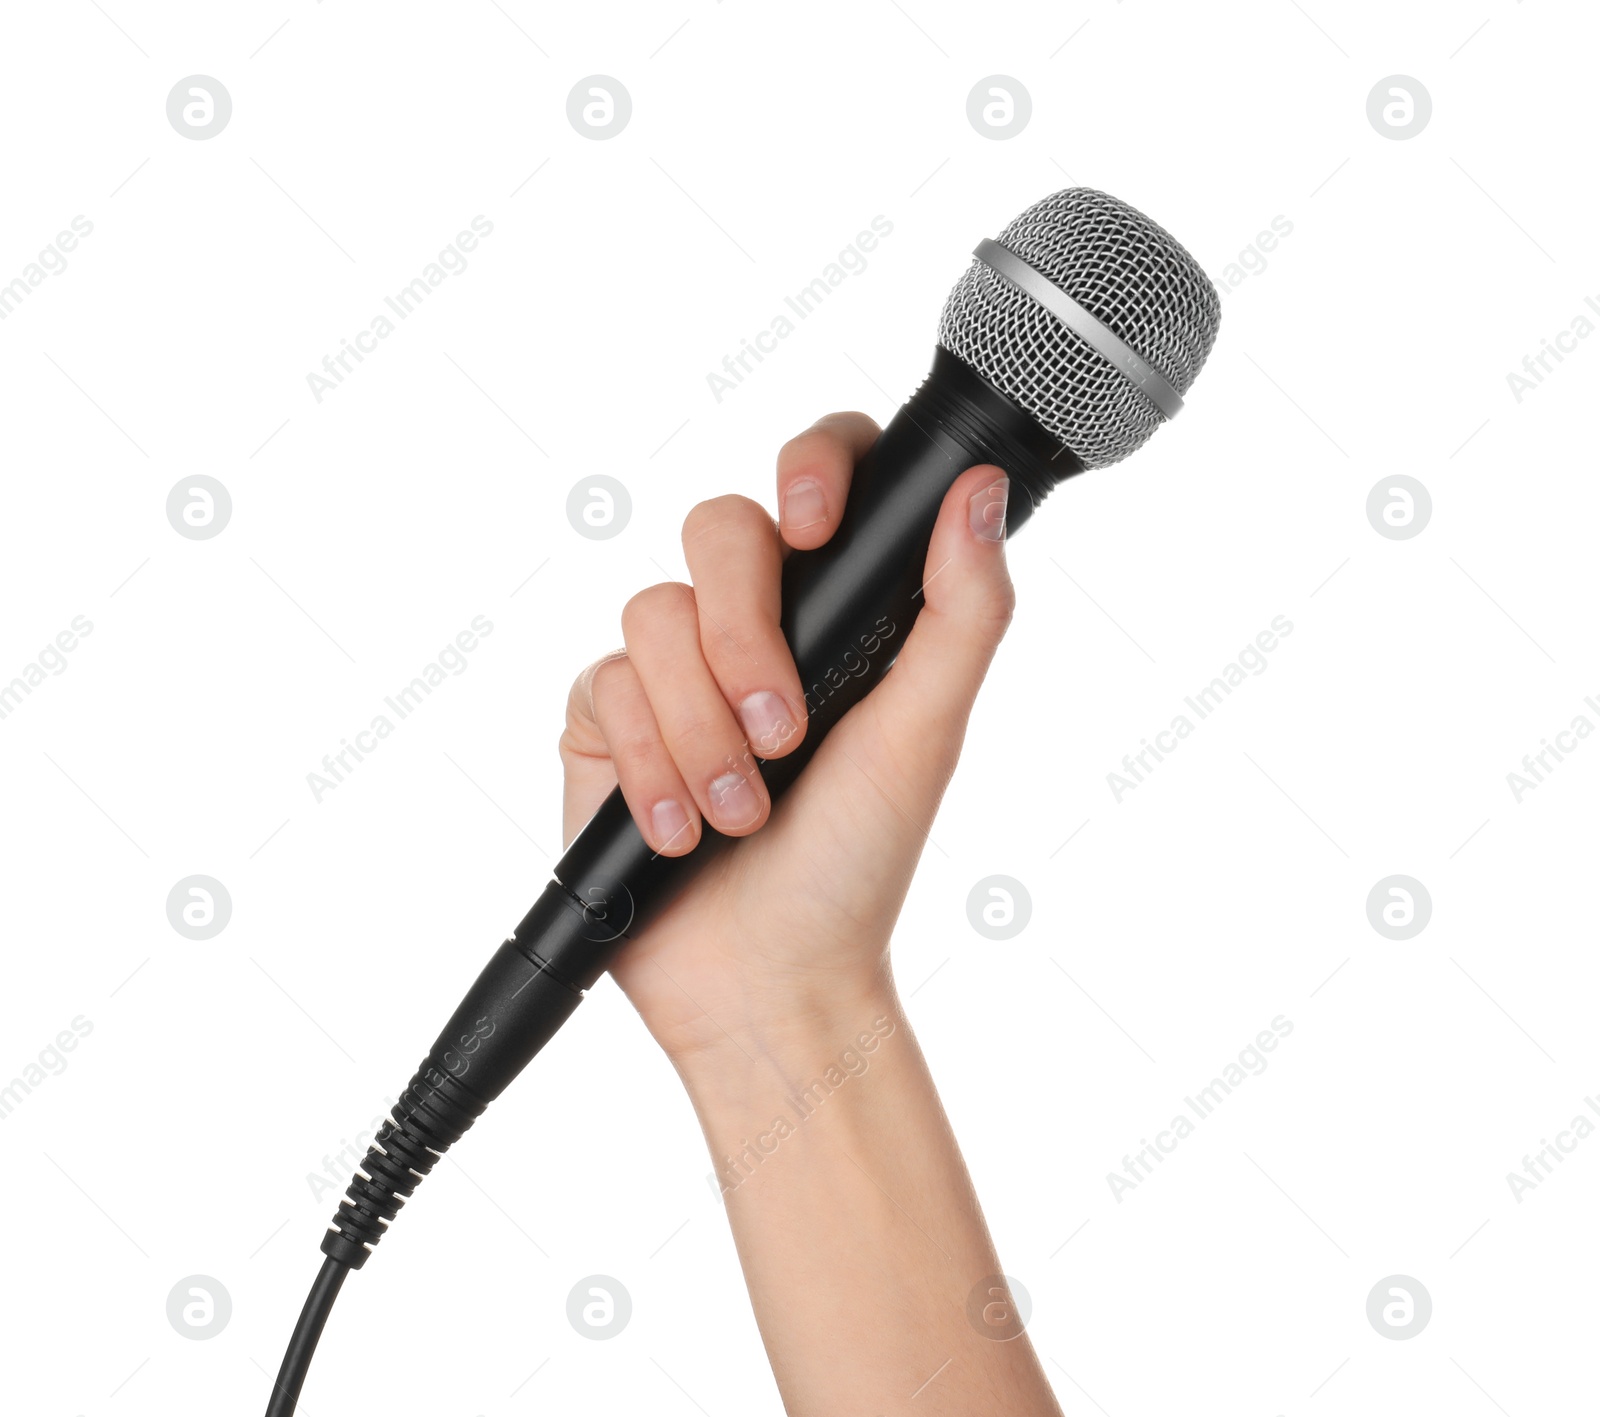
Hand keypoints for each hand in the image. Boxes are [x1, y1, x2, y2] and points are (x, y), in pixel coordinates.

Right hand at [559, 412, 1012, 1064]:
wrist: (765, 977)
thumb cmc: (856, 862)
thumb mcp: (925, 734)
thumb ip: (962, 609)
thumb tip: (979, 487)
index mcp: (836, 610)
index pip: (818, 478)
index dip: (808, 468)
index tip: (816, 528)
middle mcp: (749, 623)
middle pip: (718, 528)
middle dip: (744, 637)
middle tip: (782, 735)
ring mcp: (671, 667)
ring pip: (653, 612)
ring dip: (700, 727)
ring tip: (739, 813)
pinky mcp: (605, 719)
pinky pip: (604, 684)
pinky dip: (649, 765)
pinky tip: (679, 832)